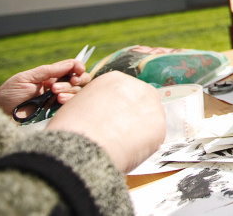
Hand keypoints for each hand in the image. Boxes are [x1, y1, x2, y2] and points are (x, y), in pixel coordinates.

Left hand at [0, 59, 91, 114]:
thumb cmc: (9, 93)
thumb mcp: (27, 78)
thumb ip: (48, 70)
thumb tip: (70, 63)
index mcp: (49, 75)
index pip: (70, 68)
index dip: (78, 67)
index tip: (78, 70)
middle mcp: (55, 86)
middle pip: (78, 80)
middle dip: (74, 80)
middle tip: (63, 84)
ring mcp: (56, 99)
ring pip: (76, 92)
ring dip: (69, 90)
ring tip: (55, 94)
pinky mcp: (55, 111)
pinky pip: (70, 105)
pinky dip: (68, 100)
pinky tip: (59, 100)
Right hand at [46, 71, 164, 172]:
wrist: (83, 148)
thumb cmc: (72, 131)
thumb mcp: (77, 106)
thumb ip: (95, 105)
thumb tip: (99, 116)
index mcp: (114, 79)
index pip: (123, 92)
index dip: (118, 109)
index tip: (113, 120)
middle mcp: (137, 87)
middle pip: (141, 101)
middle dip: (133, 116)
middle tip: (120, 134)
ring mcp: (151, 106)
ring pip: (149, 119)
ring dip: (139, 131)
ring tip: (121, 145)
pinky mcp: (160, 127)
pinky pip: (154, 137)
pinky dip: (143, 147)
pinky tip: (128, 152)